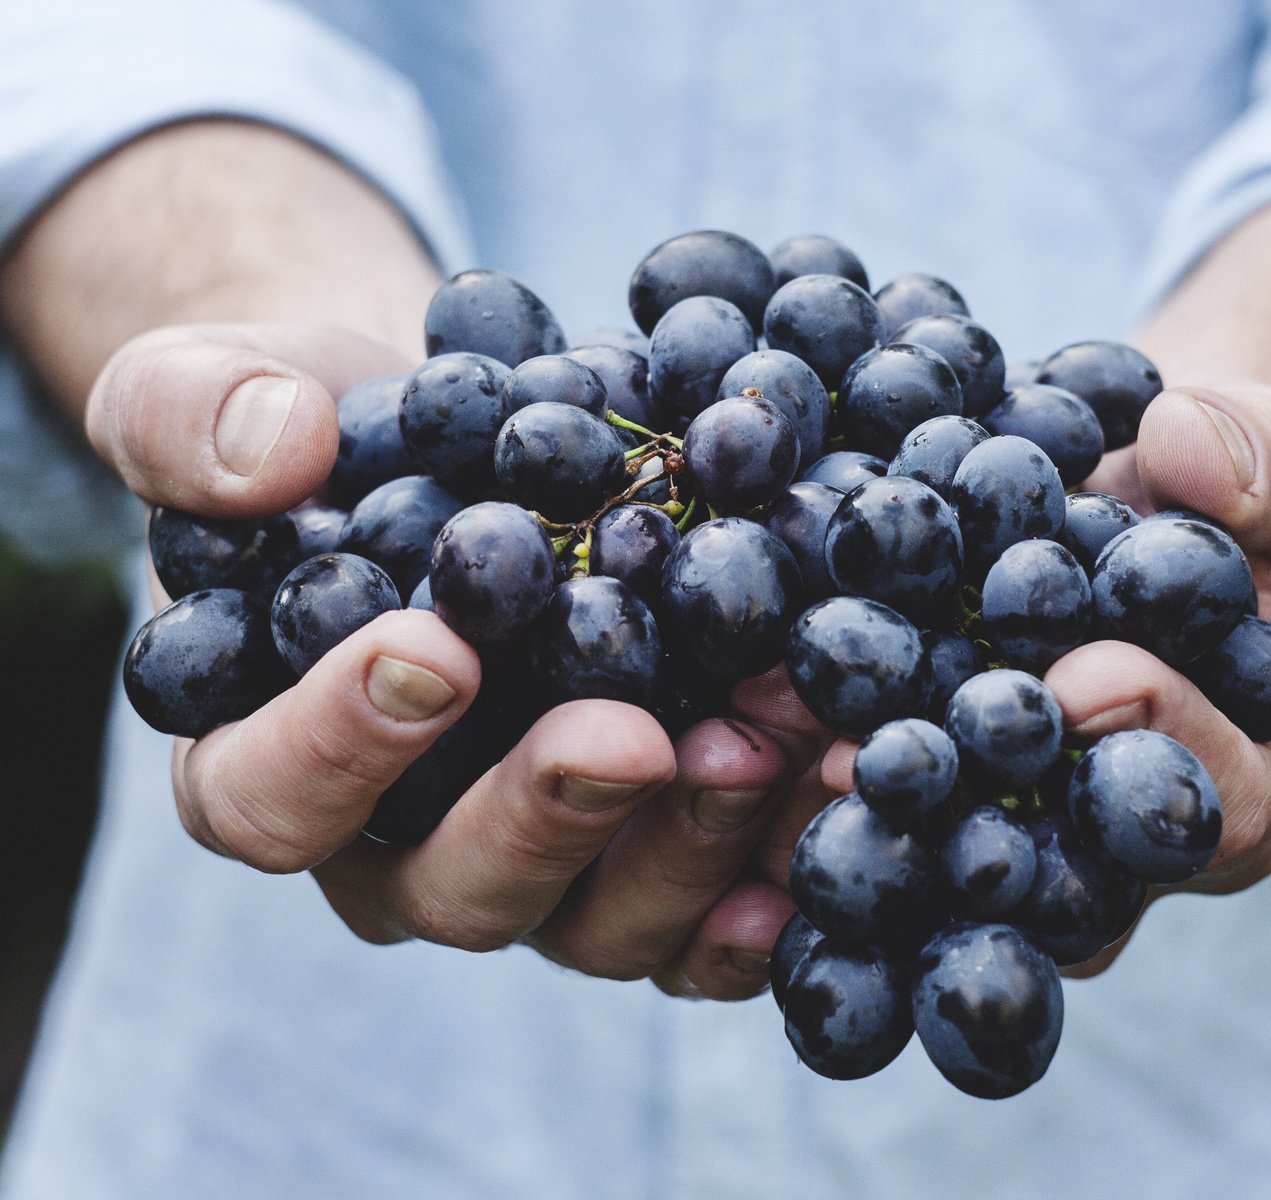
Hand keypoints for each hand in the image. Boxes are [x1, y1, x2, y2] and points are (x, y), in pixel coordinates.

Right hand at [94, 321, 796, 998]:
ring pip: (602, 918)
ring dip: (693, 843)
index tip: (433, 649)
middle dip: (549, 814)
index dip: (338, 745)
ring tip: (774, 741)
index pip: (270, 798)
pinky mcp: (649, 856)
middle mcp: (402, 849)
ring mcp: (541, 868)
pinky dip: (777, 876)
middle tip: (631, 735)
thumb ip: (193, 414)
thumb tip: (270, 451)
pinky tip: (840, 806)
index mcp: (269, 763)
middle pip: (457, 888)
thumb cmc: (324, 433)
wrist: (461, 449)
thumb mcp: (218, 388)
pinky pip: (709, 915)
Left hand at [751, 378, 1270, 977]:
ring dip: (851, 810)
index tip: (1088, 675)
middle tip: (879, 756)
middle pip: (1054, 877)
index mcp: (1231, 784)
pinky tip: (717, 721)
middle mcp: (1107, 845)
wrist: (1123, 492)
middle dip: (971, 812)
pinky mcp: (911, 792)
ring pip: (937, 864)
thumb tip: (1189, 452)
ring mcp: (1002, 829)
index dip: (1162, 746)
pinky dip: (791, 766)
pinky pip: (858, 808)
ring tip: (773, 739)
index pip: (1219, 808)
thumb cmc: (1220, 489)